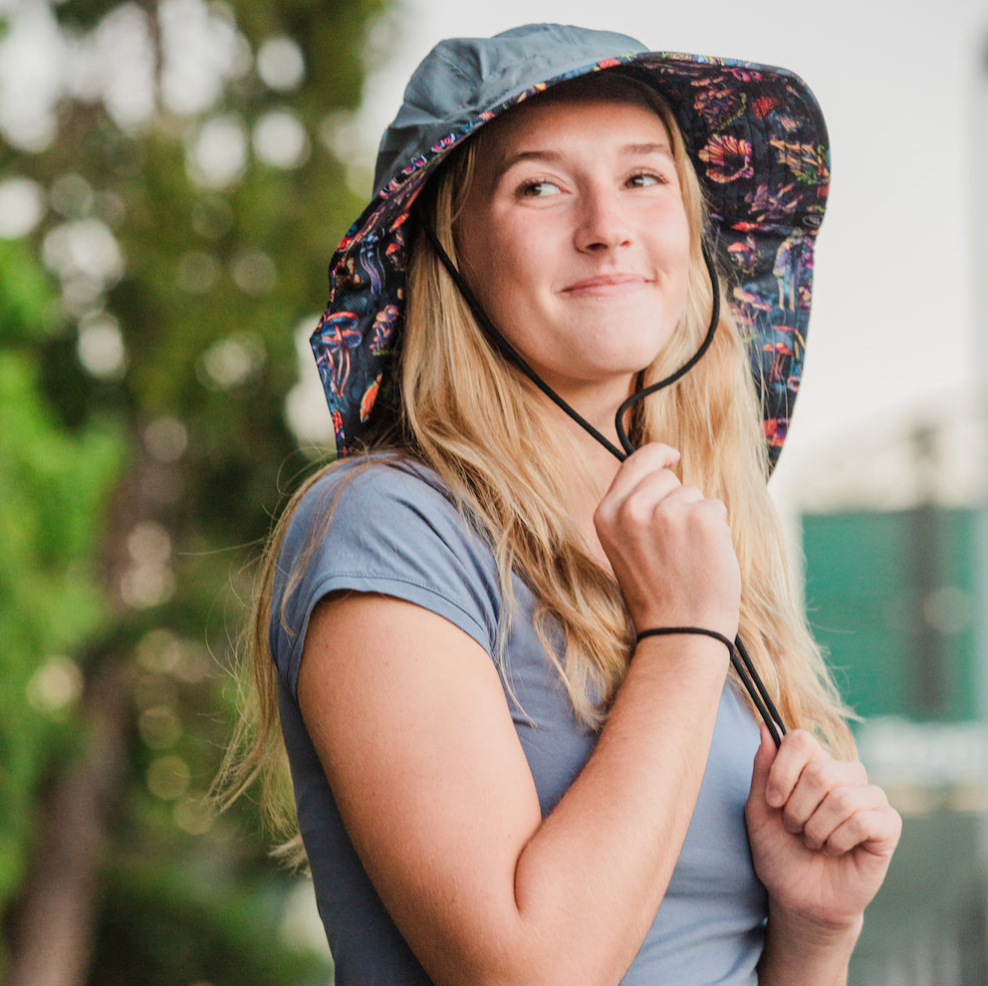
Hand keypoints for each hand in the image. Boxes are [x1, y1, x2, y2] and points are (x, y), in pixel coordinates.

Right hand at [593, 443, 740, 638]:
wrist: (680, 630)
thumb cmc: (657, 593)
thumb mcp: (625, 546)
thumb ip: (633, 508)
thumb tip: (661, 469)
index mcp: (607, 514)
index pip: (634, 463)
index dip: (657, 455)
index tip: (672, 456)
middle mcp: (631, 509)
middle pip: (668, 479)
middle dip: (679, 501)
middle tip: (675, 545)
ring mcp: (667, 512)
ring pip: (695, 494)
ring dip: (699, 518)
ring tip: (689, 556)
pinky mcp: (701, 518)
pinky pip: (715, 508)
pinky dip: (717, 530)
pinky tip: (706, 557)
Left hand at [746, 726, 900, 932]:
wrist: (800, 897)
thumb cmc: (779, 851)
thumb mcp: (759, 809)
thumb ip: (763, 768)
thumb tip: (765, 726)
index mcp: (813, 764)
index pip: (801, 739)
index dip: (783, 770)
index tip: (773, 801)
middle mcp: (844, 774)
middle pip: (820, 770)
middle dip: (797, 808)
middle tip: (794, 828)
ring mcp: (869, 797)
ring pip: (842, 797)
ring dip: (816, 828)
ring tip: (812, 842)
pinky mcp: (888, 824)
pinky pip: (863, 820)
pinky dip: (838, 840)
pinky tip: (834, 850)